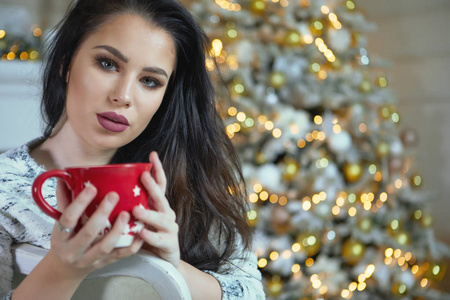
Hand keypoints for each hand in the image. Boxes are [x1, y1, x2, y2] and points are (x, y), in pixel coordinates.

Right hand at [48, 182, 143, 277]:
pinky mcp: (104, 264)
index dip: (79, 203)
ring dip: (117, 229)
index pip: (68, 219)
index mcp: (60, 237)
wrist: (66, 269)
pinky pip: (120, 255)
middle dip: (102, 213)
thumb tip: (64, 176)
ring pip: (105, 247)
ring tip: (126, 214)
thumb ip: (64, 200)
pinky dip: (132, 245)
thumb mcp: (59, 223)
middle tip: (114, 196)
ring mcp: (90, 259)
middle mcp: (73, 251)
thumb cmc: (65, 240)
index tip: (92, 187)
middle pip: (89, 232)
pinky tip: (139, 233)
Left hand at [132, 151, 179, 266]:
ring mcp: (170, 228)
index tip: (152, 155)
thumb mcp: (137, 219)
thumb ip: (127, 205)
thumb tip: (104, 189)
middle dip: (153, 187)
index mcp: (159, 206)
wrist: (161, 263)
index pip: (160, 184)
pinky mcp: (169, 244)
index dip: (157, 169)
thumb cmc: (144, 238)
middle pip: (161, 197)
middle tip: (143, 176)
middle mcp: (167, 214)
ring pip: (161, 218)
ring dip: (149, 213)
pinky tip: (141, 232)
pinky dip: (150, 236)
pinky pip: (158, 239)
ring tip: (137, 210)